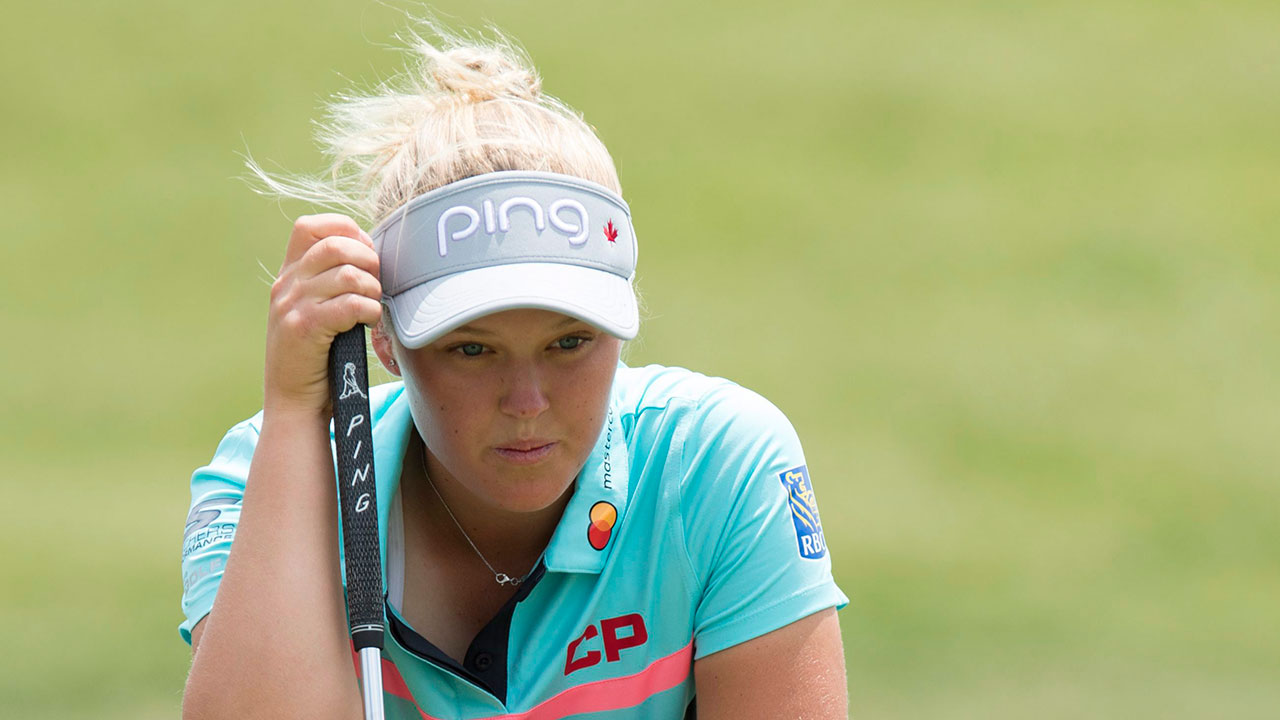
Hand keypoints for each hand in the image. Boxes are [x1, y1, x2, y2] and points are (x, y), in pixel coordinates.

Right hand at [264, 214, 382, 414]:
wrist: (294, 403)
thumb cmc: (317, 359)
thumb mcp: (317, 311)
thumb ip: (331, 283)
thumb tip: (372, 257)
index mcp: (289, 276)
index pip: (310, 226)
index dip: (345, 231)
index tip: (364, 256)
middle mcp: (286, 286)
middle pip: (335, 245)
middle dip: (367, 261)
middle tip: (376, 286)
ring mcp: (292, 306)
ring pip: (347, 274)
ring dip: (372, 289)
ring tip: (372, 308)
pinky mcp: (304, 328)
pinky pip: (350, 304)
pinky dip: (369, 311)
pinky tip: (369, 324)